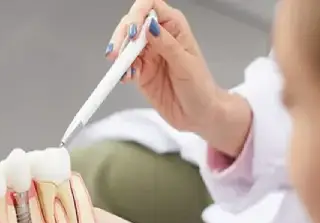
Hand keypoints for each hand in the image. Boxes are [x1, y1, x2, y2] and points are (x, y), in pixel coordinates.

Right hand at [107, 0, 220, 133]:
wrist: (200, 115)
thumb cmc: (201, 88)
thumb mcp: (186, 65)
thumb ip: (167, 45)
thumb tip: (150, 26)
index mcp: (174, 27)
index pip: (151, 6)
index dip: (138, 14)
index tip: (134, 32)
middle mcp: (159, 36)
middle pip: (133, 23)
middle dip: (122, 36)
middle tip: (118, 52)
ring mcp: (149, 54)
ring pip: (125, 44)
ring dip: (120, 55)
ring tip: (123, 69)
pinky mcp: (141, 71)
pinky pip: (125, 65)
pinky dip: (121, 70)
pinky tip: (126, 77)